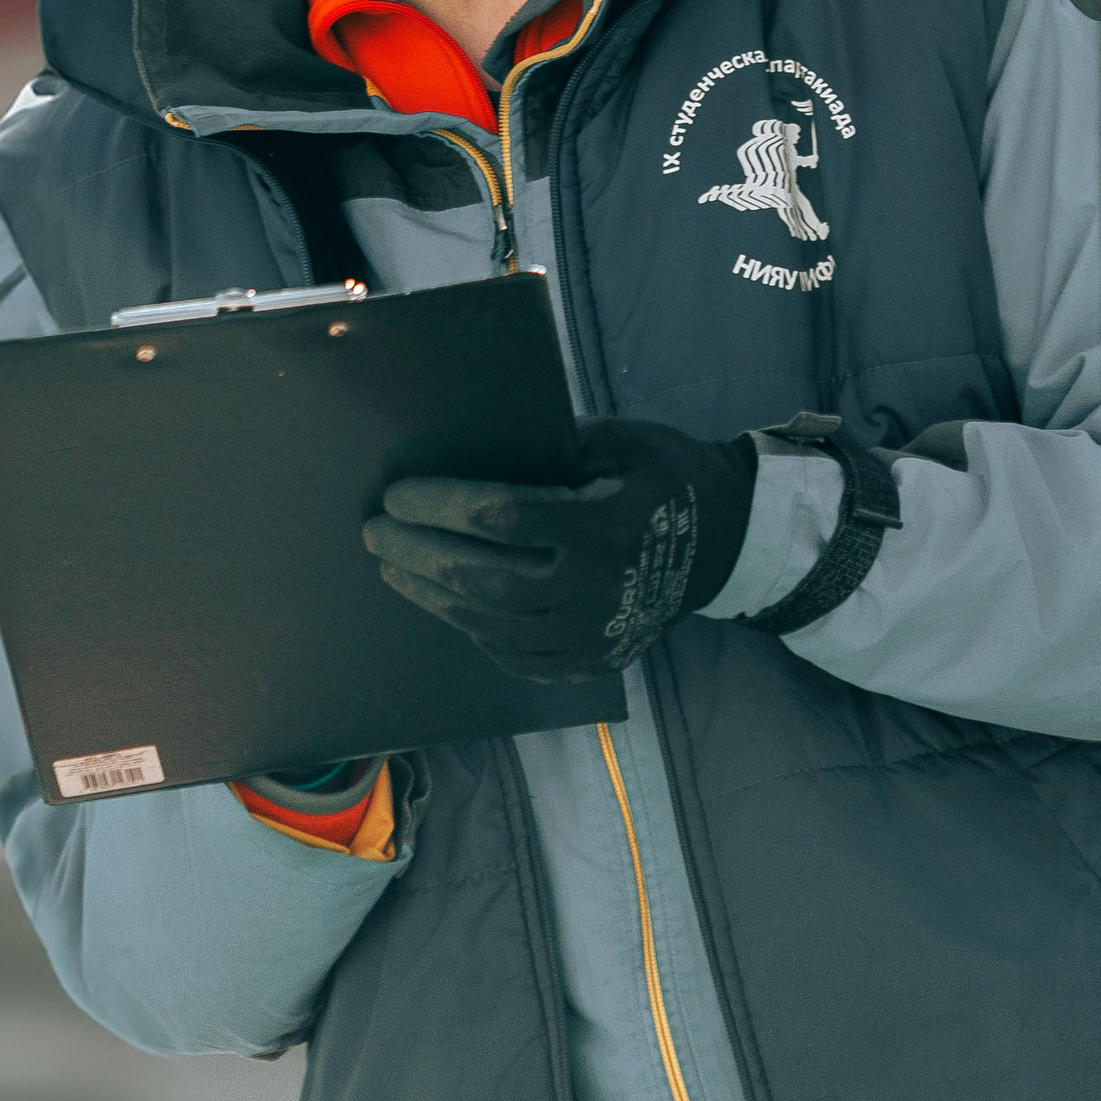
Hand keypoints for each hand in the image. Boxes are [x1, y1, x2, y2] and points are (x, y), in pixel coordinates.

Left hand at [364, 423, 759, 677]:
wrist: (725, 544)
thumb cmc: (663, 478)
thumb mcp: (621, 440)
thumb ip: (553, 445)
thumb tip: (472, 447)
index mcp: (604, 524)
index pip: (501, 517)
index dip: (440, 505)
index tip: (398, 494)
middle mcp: (595, 587)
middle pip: (484, 578)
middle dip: (417, 552)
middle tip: (375, 532)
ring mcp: (591, 634)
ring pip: (489, 623)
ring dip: (430, 593)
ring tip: (392, 566)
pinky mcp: (589, 660)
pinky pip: (512, 654)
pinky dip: (468, 627)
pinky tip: (441, 599)